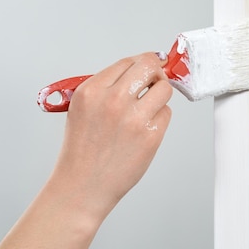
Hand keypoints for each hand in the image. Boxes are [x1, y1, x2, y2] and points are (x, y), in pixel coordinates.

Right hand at [50, 52, 172, 221]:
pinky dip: (159, 118)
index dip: (143, 63)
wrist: (82, 186)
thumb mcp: (81, 109)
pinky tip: (144, 129)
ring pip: (164, 89)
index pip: (128, 61)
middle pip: (150, 66)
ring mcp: (133, 118)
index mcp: (92, 91)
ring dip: (160, 95)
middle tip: (155, 81)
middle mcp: (112, 100)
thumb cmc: (82, 150)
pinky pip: (166, 113)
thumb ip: (106, 88)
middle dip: (156, 72)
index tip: (150, 66)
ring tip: (148, 108)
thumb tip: (137, 72)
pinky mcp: (150, 136)